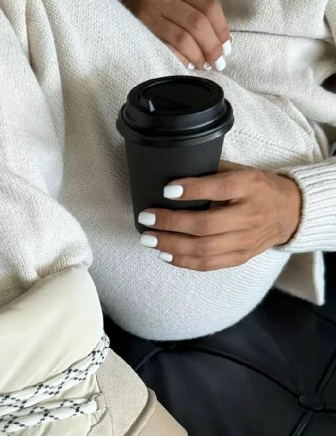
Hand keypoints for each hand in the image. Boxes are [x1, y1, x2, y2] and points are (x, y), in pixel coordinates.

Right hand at [123, 0, 231, 70]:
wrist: (114, 19)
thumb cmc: (151, 15)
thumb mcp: (174, 3)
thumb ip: (196, 13)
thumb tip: (222, 42)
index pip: (209, 5)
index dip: (221, 29)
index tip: (226, 47)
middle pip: (198, 22)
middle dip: (211, 46)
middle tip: (217, 62)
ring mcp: (148, 11)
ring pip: (184, 37)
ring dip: (197, 56)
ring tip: (202, 66)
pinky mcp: (139, 31)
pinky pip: (167, 49)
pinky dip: (181, 60)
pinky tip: (186, 65)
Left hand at [137, 162, 301, 270]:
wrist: (290, 212)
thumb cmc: (257, 187)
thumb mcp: (241, 171)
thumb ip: (213, 172)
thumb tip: (173, 174)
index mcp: (251, 186)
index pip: (220, 189)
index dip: (192, 190)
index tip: (166, 190)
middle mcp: (250, 215)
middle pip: (207, 225)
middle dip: (171, 223)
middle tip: (146, 219)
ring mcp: (246, 240)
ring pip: (205, 249)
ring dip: (171, 246)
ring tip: (149, 239)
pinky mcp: (241, 257)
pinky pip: (209, 264)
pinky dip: (183, 261)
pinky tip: (164, 254)